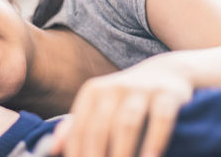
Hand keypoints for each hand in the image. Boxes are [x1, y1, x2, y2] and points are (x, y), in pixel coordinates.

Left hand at [50, 60, 192, 156]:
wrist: (167, 73)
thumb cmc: (127, 98)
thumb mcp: (100, 105)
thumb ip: (78, 125)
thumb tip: (54, 148)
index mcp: (93, 92)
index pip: (79, 129)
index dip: (76, 154)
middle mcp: (114, 88)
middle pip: (99, 129)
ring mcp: (141, 89)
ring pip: (127, 124)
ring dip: (122, 152)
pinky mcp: (167, 94)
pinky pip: (160, 119)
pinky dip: (154, 141)